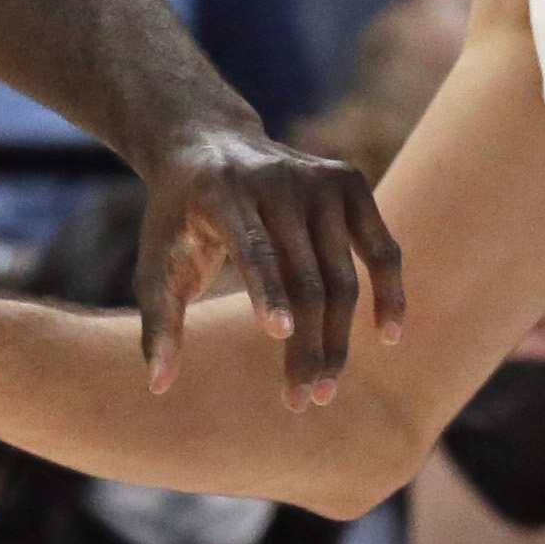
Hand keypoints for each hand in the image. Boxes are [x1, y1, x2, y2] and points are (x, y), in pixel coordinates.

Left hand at [133, 115, 394, 403]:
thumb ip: (158, 324)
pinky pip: (380, 247)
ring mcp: (318, 178)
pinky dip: (388, 291)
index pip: (252, 247)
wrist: (208, 142)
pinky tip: (388, 335)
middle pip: (304, 276)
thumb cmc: (178, 220)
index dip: (267, 291)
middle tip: (303, 401)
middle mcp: (276, 179)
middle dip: (307, 345)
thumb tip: (158, 387)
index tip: (279, 336)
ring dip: (339, 337)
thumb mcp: (156, 264)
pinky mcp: (348, 182)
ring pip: (342, 274)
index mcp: (222, 192)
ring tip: (326, 390)